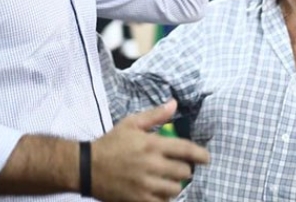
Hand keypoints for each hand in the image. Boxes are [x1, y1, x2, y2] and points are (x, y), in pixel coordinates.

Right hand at [91, 100, 208, 201]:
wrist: (88, 167)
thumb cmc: (112, 143)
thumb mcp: (131, 123)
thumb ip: (155, 115)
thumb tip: (174, 104)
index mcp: (152, 144)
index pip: (185, 150)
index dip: (200, 155)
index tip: (206, 158)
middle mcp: (152, 165)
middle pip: (184, 172)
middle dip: (184, 169)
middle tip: (178, 167)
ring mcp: (146, 185)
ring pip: (175, 189)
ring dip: (174, 184)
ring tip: (167, 179)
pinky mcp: (140, 200)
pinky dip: (164, 197)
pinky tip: (159, 191)